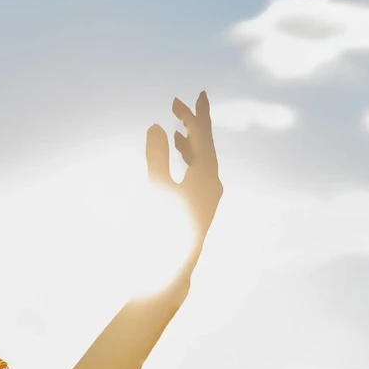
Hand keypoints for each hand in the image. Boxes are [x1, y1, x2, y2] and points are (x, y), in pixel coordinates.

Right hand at [146, 90, 221, 254]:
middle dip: (194, 124)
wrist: (171, 270)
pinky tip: (180, 158)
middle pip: (205, 145)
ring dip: (189, 142)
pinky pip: (199, 174)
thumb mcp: (156, 188)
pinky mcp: (201, 206)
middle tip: (185, 103)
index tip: (186, 98)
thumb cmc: (162, 231)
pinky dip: (188, 160)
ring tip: (179, 129)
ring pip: (202, 160)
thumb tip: (157, 126)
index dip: (193, 115)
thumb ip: (156, 156)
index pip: (201, 136)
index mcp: (205, 176)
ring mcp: (208, 196)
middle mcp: (212, 183)